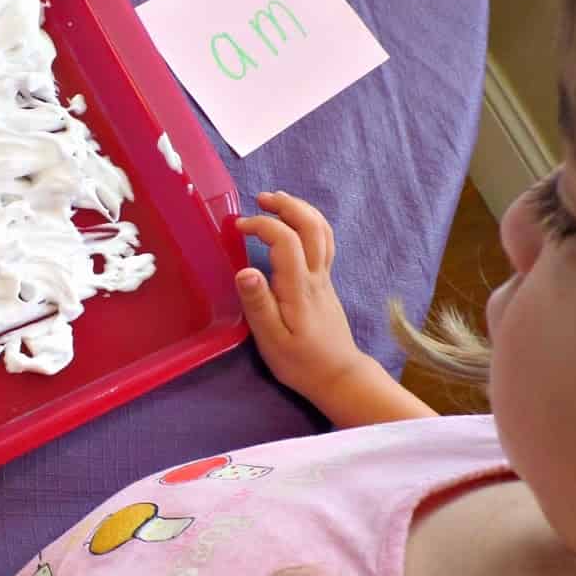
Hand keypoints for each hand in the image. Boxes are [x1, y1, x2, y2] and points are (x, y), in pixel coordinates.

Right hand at [235, 192, 367, 404]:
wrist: (337, 375)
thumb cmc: (299, 362)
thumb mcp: (271, 339)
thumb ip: (258, 304)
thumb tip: (244, 270)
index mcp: (299, 287)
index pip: (286, 240)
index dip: (263, 225)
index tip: (238, 227)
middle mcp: (316, 276)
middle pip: (311, 226)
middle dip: (287, 205)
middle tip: (261, 199)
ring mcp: (324, 277)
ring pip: (322, 231)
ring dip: (300, 210)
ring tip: (277, 202)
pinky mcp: (326, 282)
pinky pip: (323, 242)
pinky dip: (309, 223)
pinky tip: (294, 225)